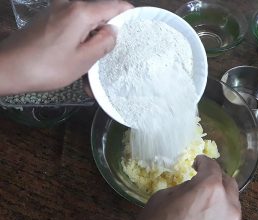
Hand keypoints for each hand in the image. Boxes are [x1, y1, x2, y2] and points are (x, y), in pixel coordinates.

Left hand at [0, 0, 131, 94]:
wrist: (8, 68)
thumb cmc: (47, 67)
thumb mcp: (83, 60)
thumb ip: (103, 43)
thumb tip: (113, 31)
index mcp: (81, 12)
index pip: (114, 5)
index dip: (128, 14)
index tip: (138, 26)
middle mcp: (69, 4)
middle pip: (99, 12)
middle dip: (108, 31)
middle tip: (113, 52)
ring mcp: (57, 10)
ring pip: (86, 21)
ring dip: (93, 38)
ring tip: (95, 60)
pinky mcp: (49, 18)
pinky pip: (72, 25)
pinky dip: (80, 38)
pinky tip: (78, 56)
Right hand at [135, 155, 240, 219]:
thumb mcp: (165, 196)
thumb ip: (186, 187)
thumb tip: (194, 187)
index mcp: (209, 188)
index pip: (212, 167)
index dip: (204, 162)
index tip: (198, 162)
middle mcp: (227, 205)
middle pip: (228, 183)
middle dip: (216, 178)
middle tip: (203, 178)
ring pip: (231, 202)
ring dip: (219, 196)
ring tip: (203, 199)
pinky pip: (227, 218)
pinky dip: (219, 212)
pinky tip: (204, 214)